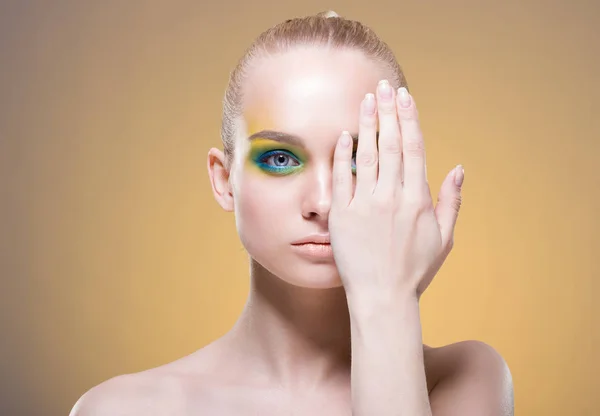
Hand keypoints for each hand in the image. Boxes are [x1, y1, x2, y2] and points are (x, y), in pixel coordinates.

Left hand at [328, 80, 463, 301]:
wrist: (382, 297)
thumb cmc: (414, 270)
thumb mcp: (443, 238)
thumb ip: (451, 201)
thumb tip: (457, 169)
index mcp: (417, 199)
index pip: (413, 148)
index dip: (408, 119)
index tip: (404, 97)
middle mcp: (392, 197)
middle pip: (390, 144)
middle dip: (387, 111)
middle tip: (383, 86)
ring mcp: (366, 205)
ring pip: (367, 155)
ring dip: (367, 124)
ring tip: (366, 100)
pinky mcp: (343, 216)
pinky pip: (342, 178)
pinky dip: (343, 155)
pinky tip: (345, 135)